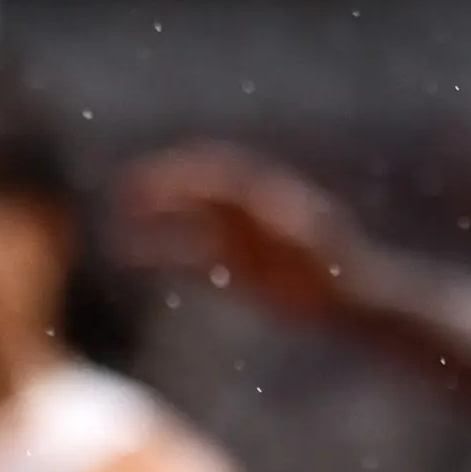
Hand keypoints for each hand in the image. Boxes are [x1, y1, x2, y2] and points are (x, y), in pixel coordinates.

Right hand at [116, 144, 368, 322]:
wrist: (352, 299)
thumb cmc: (337, 270)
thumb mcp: (316, 245)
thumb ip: (288, 224)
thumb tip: (266, 208)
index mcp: (264, 195)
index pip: (217, 175)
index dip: (187, 173)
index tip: (159, 177)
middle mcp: (243, 210)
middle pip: (194, 191)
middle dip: (160, 189)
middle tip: (126, 194)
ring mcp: (234, 235)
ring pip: (184, 221)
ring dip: (153, 220)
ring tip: (118, 224)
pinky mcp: (230, 264)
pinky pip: (186, 254)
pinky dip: (159, 253)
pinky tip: (132, 258)